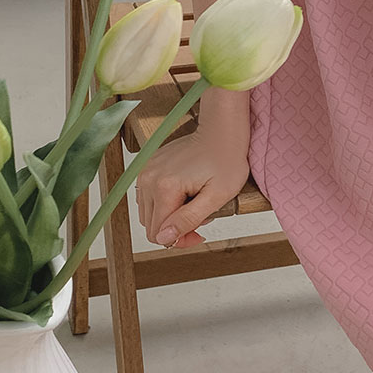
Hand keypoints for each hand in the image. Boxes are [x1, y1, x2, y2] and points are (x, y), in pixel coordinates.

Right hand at [135, 126, 250, 248]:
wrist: (222, 131)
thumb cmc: (226, 161)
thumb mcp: (216, 196)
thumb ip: (188, 219)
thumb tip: (164, 238)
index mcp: (164, 187)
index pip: (159, 234)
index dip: (180, 240)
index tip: (200, 232)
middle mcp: (148, 179)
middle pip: (151, 225)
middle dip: (176, 229)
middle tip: (200, 218)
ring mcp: (145, 170)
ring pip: (148, 213)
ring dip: (169, 216)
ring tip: (193, 203)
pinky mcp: (148, 166)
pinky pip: (148, 197)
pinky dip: (164, 202)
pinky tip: (184, 194)